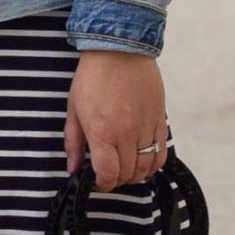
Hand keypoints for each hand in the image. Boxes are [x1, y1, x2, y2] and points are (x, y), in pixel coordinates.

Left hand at [64, 51, 167, 191]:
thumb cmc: (93, 77)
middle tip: (107, 174)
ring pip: (146, 167)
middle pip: (127, 174)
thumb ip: (73, 143)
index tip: (96, 181)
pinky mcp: (160, 120)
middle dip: (116, 180)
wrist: (120, 50)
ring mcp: (146, 127)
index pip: (108, 174)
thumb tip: (73, 168)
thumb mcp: (73, 109)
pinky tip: (143, 162)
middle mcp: (127, 134)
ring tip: (124, 169)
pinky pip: (162, 152)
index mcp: (103, 132)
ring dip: (135, 175)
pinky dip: (153, 163)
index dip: (102, 184)